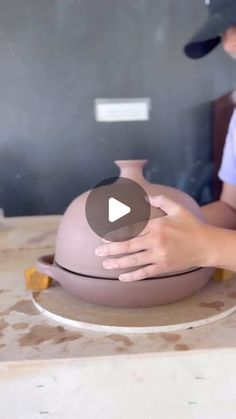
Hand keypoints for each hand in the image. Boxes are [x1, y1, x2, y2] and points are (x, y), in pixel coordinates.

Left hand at [95, 195, 213, 281]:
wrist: (206, 245)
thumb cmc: (191, 225)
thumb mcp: (177, 208)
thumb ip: (160, 200)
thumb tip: (144, 198)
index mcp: (157, 225)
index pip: (131, 229)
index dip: (115, 234)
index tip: (103, 237)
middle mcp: (155, 240)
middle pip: (128, 245)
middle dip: (110, 249)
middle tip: (97, 252)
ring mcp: (159, 255)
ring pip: (133, 260)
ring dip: (117, 263)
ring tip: (105, 264)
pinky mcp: (164, 267)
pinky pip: (145, 272)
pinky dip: (132, 276)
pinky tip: (121, 278)